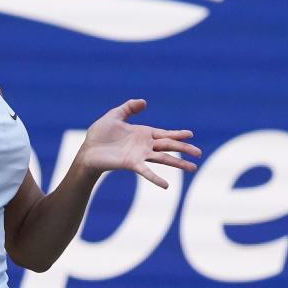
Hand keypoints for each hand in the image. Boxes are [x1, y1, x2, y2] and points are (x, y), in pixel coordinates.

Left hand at [77, 99, 200, 188]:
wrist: (88, 150)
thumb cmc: (99, 134)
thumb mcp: (114, 116)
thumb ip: (128, 108)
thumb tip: (144, 102)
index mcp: (143, 133)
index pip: (165, 134)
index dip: (178, 134)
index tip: (191, 134)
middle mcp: (145, 146)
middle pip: (169, 146)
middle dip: (184, 149)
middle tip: (199, 153)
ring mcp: (140, 155)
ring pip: (163, 159)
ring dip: (178, 163)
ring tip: (193, 168)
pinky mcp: (132, 164)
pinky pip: (147, 171)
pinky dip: (156, 178)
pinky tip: (166, 185)